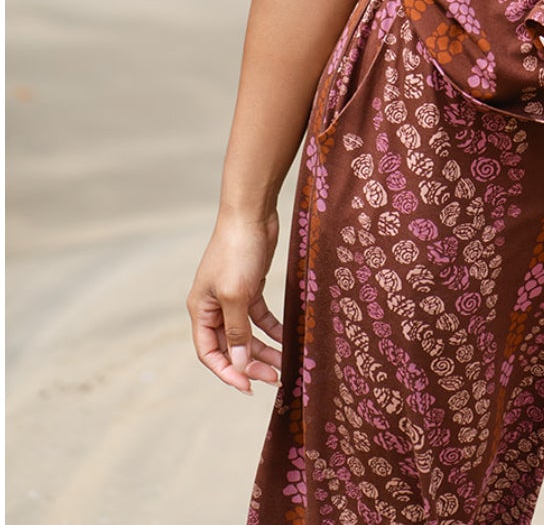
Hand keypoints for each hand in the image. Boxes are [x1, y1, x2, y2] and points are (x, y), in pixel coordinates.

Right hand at [187, 210, 284, 393]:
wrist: (252, 212)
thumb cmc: (237, 251)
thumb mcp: (236, 295)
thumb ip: (236, 331)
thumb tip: (238, 364)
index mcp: (200, 310)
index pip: (209, 352)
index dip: (227, 372)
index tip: (249, 387)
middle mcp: (213, 306)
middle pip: (230, 346)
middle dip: (250, 363)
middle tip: (274, 378)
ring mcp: (232, 296)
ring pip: (247, 333)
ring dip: (263, 349)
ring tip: (284, 364)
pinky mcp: (251, 285)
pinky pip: (259, 316)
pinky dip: (272, 328)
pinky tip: (287, 338)